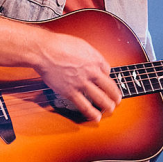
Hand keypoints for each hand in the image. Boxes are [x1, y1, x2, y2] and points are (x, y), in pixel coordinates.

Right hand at [0, 17, 121, 122]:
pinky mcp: (70, 92)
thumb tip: (93, 60)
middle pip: (109, 86)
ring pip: (100, 97)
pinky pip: (84, 105)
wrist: (45, 50)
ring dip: (107, 105)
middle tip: (117, 99)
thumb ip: (89, 54)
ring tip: (111, 109)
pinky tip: (96, 117)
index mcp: (95, 58)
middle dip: (115, 94)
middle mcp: (92, 71)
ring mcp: (82, 82)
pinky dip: (91, 112)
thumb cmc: (59, 44)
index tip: (106, 80)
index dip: (107, 76)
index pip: (107, 69)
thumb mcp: (81, 44)